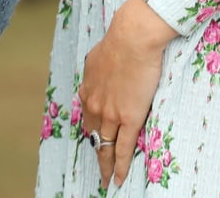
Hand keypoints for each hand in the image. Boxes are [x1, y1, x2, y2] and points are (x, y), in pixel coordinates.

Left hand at [79, 0, 177, 189]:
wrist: (131, 39)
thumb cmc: (118, 42)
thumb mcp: (97, 58)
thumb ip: (96, 72)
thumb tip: (97, 74)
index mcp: (88, 90)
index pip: (88, 118)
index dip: (91, 131)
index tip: (93, 139)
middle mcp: (94, 105)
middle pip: (93, 135)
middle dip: (95, 153)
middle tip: (97, 169)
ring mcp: (111, 114)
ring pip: (105, 146)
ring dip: (105, 165)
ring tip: (106, 179)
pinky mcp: (129, 119)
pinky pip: (123, 149)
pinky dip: (120, 166)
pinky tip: (118, 179)